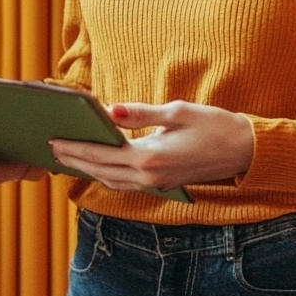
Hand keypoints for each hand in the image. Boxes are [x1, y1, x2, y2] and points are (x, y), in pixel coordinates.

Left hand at [50, 100, 254, 192]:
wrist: (245, 151)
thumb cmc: (214, 125)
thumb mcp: (176, 112)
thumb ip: (139, 114)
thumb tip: (108, 111)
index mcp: (150, 158)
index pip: (101, 155)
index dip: (75, 148)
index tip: (54, 141)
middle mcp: (150, 177)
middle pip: (101, 171)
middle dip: (75, 160)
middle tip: (50, 150)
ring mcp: (156, 184)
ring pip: (112, 181)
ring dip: (88, 170)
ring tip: (68, 158)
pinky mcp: (162, 184)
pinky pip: (126, 183)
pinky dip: (107, 175)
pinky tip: (98, 166)